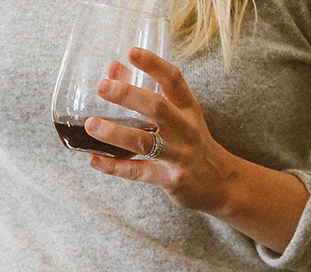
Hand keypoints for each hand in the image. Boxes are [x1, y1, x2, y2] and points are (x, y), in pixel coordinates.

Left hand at [81, 48, 307, 252]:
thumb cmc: (192, 141)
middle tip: (102, 86)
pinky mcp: (169, 179)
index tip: (131, 51)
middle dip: (128, 95)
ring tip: (91, 124)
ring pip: (144, 142)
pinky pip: (138, 171)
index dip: (153, 64)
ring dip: (115, 133)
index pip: (173, 79)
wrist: (219, 182)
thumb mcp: (178, 114)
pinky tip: (94, 159)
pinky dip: (114, 166)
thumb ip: (146, 90)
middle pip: (157, 107)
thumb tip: (113, 67)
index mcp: (188, 108)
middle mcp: (186, 129)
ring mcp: (178, 155)